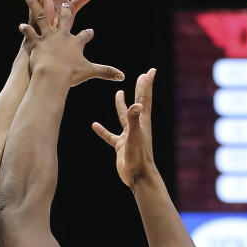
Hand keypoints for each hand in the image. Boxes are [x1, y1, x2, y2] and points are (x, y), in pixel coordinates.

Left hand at [19, 0, 122, 86]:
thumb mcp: (90, 72)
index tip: (90, 32)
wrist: (53, 76)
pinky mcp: (36, 42)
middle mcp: (63, 35)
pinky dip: (26, 30)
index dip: (88, 34)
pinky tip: (22, 25)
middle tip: (65, 4)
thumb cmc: (71, 74)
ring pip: (42, 17)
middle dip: (66, 10)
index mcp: (76, 42)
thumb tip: (122, 76)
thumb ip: (106, 72)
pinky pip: (30, 34)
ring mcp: (48, 37)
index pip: (85, 36)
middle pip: (66, 18)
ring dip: (35, 6)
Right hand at [91, 68, 157, 187]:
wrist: (138, 175)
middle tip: (141, 76)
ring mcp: (128, 135)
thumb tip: (136, 105)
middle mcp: (137, 126)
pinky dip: (103, 130)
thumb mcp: (135, 136)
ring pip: (123, 116)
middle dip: (139, 89)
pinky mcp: (120, 145)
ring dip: (121, 104)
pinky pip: (110, 135)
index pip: (145, 98)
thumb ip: (134, 120)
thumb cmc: (139, 156)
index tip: (151, 71)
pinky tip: (95, 126)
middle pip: (138, 103)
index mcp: (142, 121)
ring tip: (118, 92)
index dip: (147, 84)